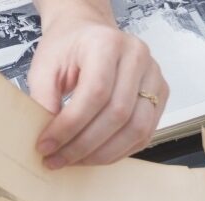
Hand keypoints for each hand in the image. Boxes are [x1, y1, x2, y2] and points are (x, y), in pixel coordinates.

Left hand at [28, 4, 167, 167]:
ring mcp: (153, 76)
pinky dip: (119, 151)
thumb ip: (43, 99)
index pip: (96, 93)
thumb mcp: (44, 67)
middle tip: (56, 159)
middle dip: (83, 145)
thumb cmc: (66, 48)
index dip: (70, 126)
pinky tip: (94, 155)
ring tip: (73, 161)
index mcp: (107, 44)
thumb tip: (48, 139)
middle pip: (118, 114)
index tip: (46, 145)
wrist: (87, 34)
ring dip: (102, 154)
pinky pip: (145, 132)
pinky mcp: (160, 94)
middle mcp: (137, 57)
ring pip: (137, 128)